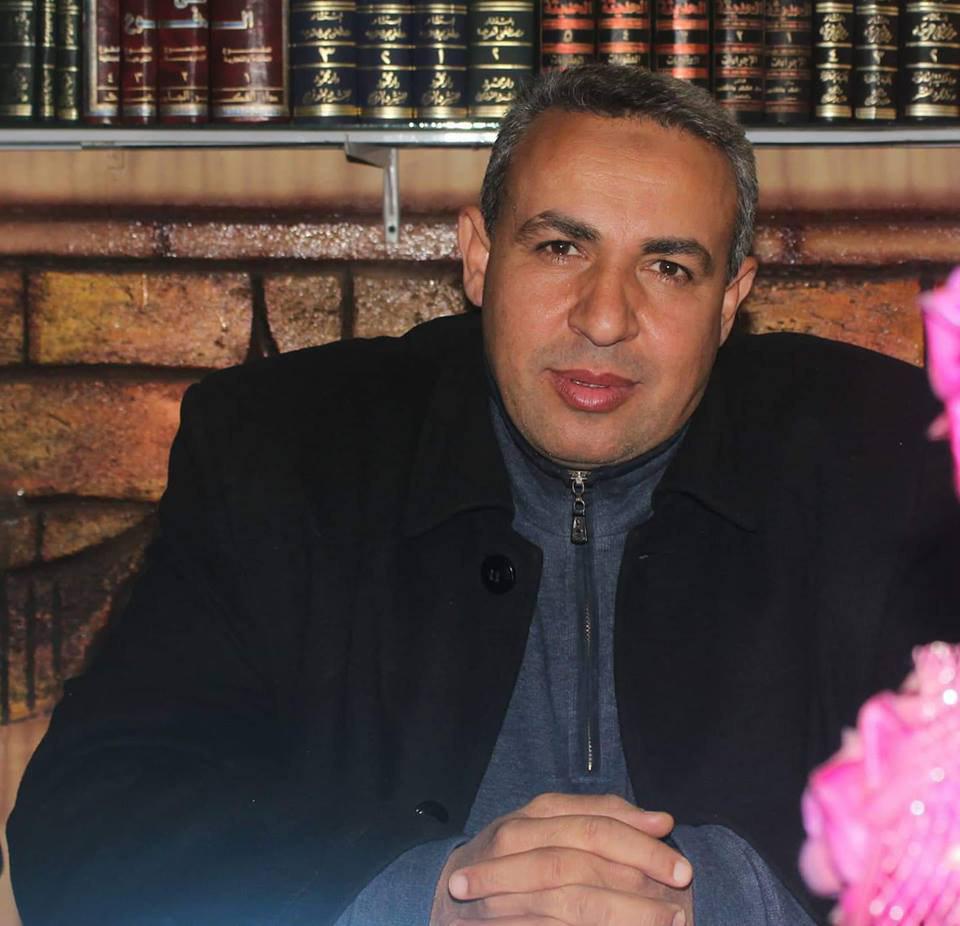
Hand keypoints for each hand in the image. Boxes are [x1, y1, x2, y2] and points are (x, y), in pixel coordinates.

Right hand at [430, 793, 692, 925]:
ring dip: (621, 913)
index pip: (596, 824)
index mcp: (537, 814)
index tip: (682, 867)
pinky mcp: (505, 922)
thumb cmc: (518, 854)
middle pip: (583, 860)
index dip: (640, 845)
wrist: (451, 893)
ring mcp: (504, 885)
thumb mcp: (557, 824)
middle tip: (678, 904)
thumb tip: (662, 821)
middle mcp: (517, 841)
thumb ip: (605, 817)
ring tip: (661, 921)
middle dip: (634, 884)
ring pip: (569, 898)